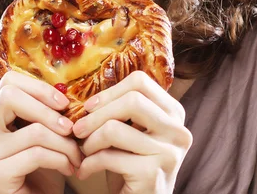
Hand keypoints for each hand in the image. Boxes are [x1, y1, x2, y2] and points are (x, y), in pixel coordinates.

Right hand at [0, 71, 82, 193]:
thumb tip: (64, 86)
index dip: (39, 88)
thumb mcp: (46, 131)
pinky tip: (69, 168)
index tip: (64, 103)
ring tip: (77, 154)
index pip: (8, 82)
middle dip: (49, 111)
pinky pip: (36, 154)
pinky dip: (61, 159)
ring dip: (65, 143)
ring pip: (33, 130)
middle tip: (72, 128)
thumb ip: (46, 108)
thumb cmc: (47, 166)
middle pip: (10, 97)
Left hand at [72, 71, 192, 193]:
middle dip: (96, 114)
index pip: (141, 82)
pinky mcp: (152, 175)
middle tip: (78, 129)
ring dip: (90, 141)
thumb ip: (125, 110)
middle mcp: (178, 130)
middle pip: (132, 100)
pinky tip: (85, 170)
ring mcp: (168, 153)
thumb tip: (91, 94)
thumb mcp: (135, 132)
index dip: (110, 91)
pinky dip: (89, 163)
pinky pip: (108, 157)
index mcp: (174, 113)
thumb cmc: (133, 165)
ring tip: (84, 152)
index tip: (90, 107)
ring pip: (114, 128)